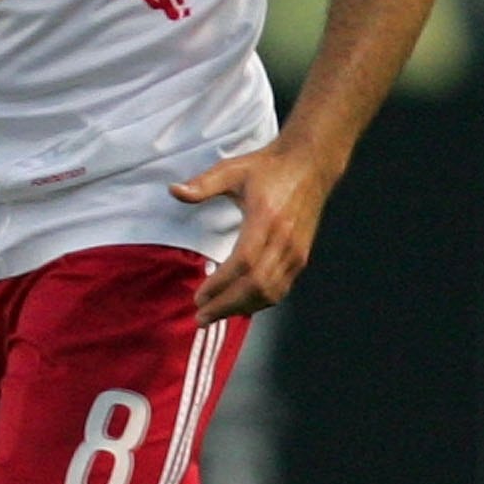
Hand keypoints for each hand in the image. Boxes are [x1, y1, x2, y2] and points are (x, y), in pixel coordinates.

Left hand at [172, 139, 337, 322]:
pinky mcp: (301, 257)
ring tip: (215, 315)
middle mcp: (285, 240)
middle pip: (256, 284)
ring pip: (271, 291)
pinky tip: (240, 306)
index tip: (199, 297)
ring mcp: (297, 251)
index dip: (221, 284)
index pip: (243, 262)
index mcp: (266, 219)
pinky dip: (260, 302)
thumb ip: (203, 183)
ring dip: (242, 308)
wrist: (310, 165)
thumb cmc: (269, 168)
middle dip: (227, 305)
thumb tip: (173, 190)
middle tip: (200, 318)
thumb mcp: (232, 169)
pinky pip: (282, 288)